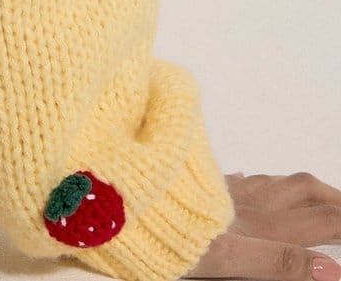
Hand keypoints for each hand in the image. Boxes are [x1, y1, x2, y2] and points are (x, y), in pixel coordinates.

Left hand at [180, 172, 340, 280]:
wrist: (129, 208)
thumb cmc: (172, 237)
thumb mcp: (228, 259)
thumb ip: (280, 262)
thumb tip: (330, 270)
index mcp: (257, 224)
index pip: (319, 221)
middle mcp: (245, 202)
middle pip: (303, 191)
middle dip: (333, 200)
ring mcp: (222, 191)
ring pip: (272, 181)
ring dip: (301, 188)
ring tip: (316, 197)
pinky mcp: (198, 185)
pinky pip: (233, 178)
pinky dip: (253, 182)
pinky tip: (248, 180)